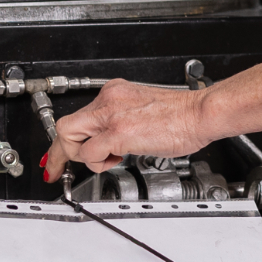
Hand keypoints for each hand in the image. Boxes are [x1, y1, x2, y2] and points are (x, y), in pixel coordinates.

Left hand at [47, 80, 212, 174]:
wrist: (201, 113)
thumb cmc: (183, 116)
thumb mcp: (145, 111)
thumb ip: (123, 121)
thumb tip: (112, 142)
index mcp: (116, 93)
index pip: (79, 116)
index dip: (66, 140)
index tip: (61, 156)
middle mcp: (109, 99)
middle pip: (65, 126)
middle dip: (60, 152)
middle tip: (61, 169)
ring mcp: (111, 115)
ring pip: (69, 138)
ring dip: (84, 157)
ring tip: (109, 159)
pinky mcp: (118, 132)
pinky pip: (89, 154)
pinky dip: (97, 163)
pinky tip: (116, 159)